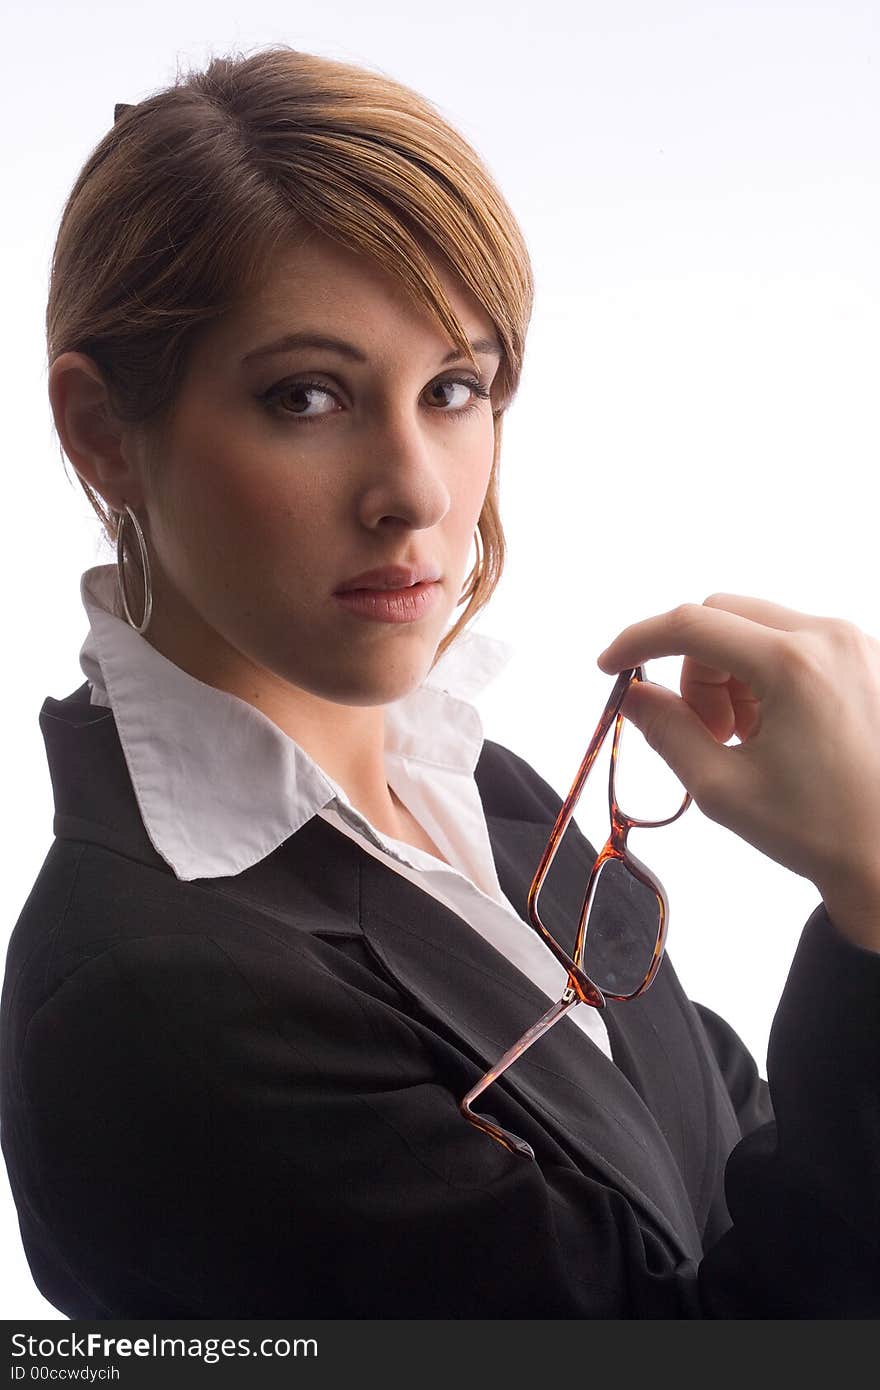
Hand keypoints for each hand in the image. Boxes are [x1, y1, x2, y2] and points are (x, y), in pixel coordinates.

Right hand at [597, 594, 879, 950]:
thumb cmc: (823, 831)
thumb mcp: (723, 788)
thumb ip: (666, 732)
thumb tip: (633, 696)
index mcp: (792, 664)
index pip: (691, 624)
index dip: (638, 642)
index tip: (611, 668)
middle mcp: (828, 638)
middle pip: (722, 617)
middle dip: (691, 667)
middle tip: (701, 730)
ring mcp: (854, 644)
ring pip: (755, 628)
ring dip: (727, 673)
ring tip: (743, 738)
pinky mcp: (866, 657)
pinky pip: (791, 642)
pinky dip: (762, 674)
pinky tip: (773, 730)